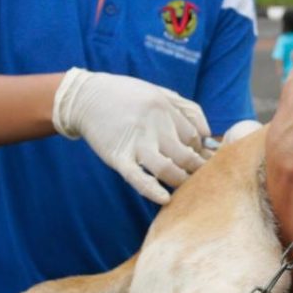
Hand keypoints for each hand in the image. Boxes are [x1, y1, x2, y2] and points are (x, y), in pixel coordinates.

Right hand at [53, 68, 209, 204]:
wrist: (85, 97)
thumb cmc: (127, 95)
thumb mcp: (159, 92)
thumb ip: (186, 109)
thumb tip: (208, 134)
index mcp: (165, 108)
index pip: (194, 138)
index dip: (200, 152)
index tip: (200, 160)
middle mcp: (154, 125)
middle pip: (186, 155)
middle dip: (196, 170)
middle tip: (199, 179)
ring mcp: (135, 142)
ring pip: (167, 169)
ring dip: (180, 182)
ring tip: (184, 187)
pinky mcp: (117, 157)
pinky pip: (138, 178)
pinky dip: (153, 191)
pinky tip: (165, 199)